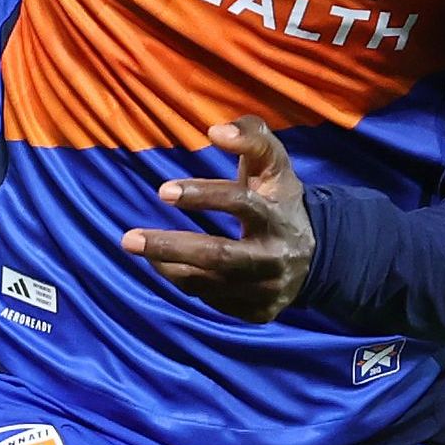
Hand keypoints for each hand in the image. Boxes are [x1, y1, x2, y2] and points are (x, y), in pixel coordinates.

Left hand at [121, 117, 315, 320]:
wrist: (315, 256)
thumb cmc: (279, 199)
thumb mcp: (274, 164)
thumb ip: (251, 136)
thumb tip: (216, 131)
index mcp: (278, 217)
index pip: (242, 205)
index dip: (204, 196)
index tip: (163, 191)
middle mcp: (274, 258)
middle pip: (219, 256)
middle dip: (170, 247)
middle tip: (128, 239)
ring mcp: (267, 290)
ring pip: (207, 283)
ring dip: (168, 265)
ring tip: (141, 246)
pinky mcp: (259, 312)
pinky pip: (211, 299)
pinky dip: (184, 281)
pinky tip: (168, 264)